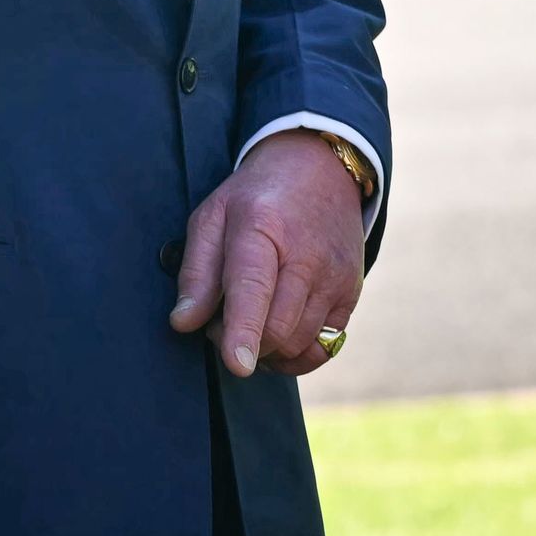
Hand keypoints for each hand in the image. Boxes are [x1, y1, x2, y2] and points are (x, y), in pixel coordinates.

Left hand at [170, 129, 367, 379]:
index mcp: (262, 227)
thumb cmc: (255, 199)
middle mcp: (307, 255)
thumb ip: (196, 272)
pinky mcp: (352, 293)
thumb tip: (183, 323)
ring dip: (266, 349)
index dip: (243, 330)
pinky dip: (296, 355)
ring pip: (298, 343)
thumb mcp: (212, 217)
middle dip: (242, 341)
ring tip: (250, 317)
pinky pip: (324, 348)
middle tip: (221, 320)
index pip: (253, 287)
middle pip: (276, 328)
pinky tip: (277, 336)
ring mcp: (336, 276)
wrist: (319, 170)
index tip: (237, 364)